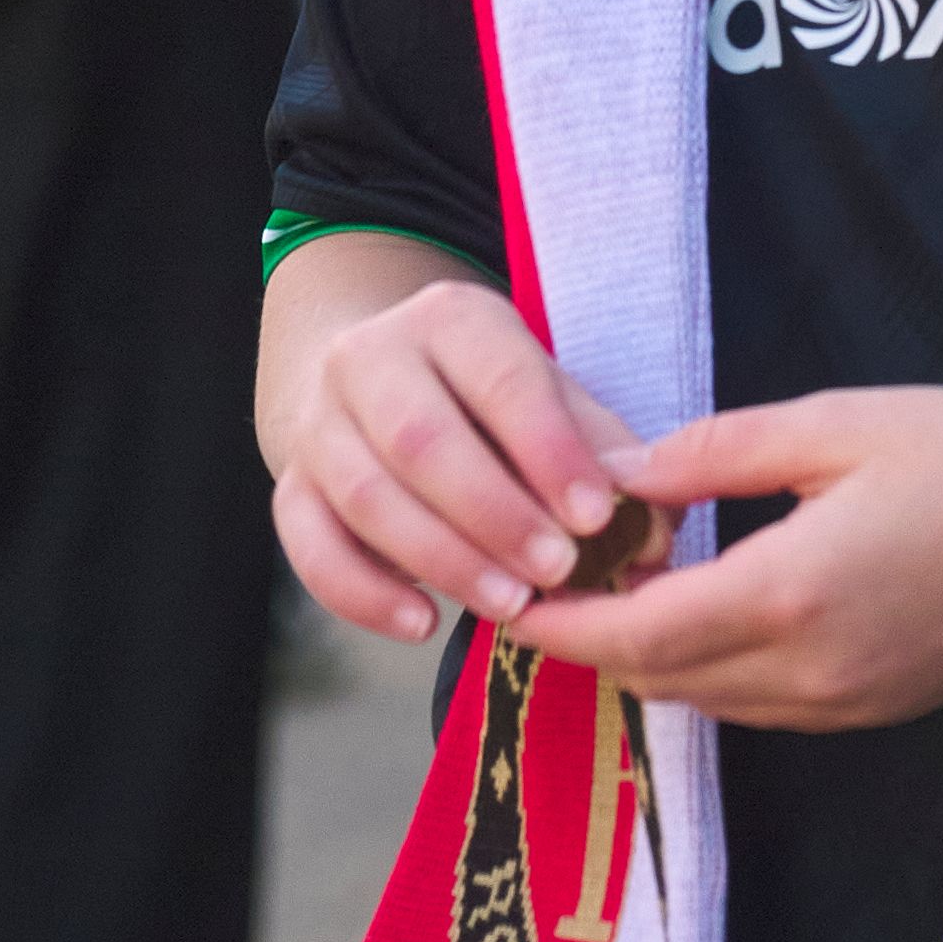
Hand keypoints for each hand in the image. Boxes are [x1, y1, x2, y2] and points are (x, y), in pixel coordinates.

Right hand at [270, 275, 640, 645]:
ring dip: (443, 560)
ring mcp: (319, 421)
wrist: (375, 377)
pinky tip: (422, 624)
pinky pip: (309, 545)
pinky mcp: (291, 483)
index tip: (597, 517)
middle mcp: (370, 357)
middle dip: (495, 514)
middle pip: (422, 439)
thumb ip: (600, 454)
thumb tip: (651, 533)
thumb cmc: (487, 395)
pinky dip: (362, 593)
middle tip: (557, 572)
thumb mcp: (548, 392)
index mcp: (450, 317)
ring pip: (366, 496)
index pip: (501, 379)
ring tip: (510, 606)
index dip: (548, 450)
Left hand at [513, 388, 942, 730]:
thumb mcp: (842, 423)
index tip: (505, 600)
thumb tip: (622, 476)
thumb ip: (718, 454)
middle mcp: (812, 672)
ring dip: (651, 660)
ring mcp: (850, 704)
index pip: (636, 635)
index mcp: (792, 593)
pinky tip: (706, 611)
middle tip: (545, 584)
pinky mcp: (880, 710)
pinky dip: (712, 671)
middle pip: (659, 682)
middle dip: (592, 645)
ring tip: (615, 592)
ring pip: (709, 703)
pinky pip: (764, 708)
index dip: (560, 626)